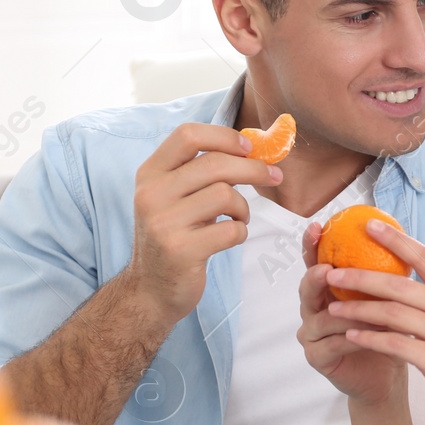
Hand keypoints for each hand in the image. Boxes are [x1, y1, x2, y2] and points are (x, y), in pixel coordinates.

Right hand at [127, 123, 281, 322]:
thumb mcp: (173, 197)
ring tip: (238, 218)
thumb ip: (199, 172)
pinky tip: (231, 237)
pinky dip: (240, 232)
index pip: (187, 135)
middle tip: (274, 176)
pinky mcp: (180, 250)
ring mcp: (163, 223)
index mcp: (150, 173)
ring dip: (243, 207)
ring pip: (225, 195)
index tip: (249, 147)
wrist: (151, 289)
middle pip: (215, 163)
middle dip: (253, 168)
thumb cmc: (173, 236)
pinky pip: (230, 229)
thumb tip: (252, 148)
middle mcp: (151, 194)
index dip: (224, 137)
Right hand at [296, 222, 407, 405]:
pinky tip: (368, 335)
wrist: (387, 374)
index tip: (317, 226)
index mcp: (327, 290)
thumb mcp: (387, 299)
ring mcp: (312, 335)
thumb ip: (383, 272)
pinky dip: (351, 337)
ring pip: (321, 318)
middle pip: (306, 288)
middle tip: (326, 270)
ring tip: (363, 308)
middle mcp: (313, 309)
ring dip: (344, 312)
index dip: (312, 244)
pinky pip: (331, 344)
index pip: (315, 262)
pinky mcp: (317, 358)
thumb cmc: (386, 332)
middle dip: (315, 276)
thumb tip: (398, 233)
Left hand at [325, 219, 424, 424]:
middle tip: (334, 270)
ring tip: (331, 306)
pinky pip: (395, 344)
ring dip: (358, 308)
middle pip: (400, 283)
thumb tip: (418, 282)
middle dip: (362, 275)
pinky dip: (370, 338)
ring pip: (393, 312)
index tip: (371, 224)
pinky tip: (350, 336)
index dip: (397, 239)